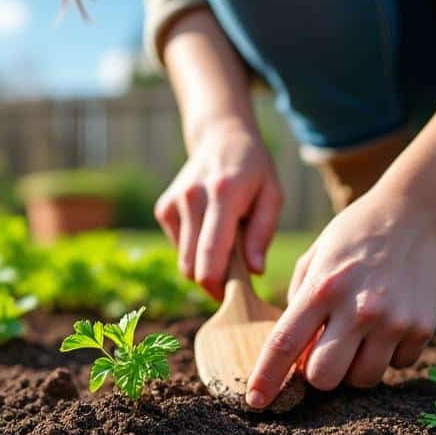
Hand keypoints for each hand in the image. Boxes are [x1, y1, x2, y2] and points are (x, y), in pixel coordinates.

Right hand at [154, 117, 281, 298]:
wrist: (220, 137)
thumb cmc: (254, 170)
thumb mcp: (272, 195)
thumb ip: (262, 233)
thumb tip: (254, 271)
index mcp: (223, 195)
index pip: (211, 255)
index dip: (218, 286)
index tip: (234, 297)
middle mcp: (192, 198)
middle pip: (194, 266)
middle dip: (214, 280)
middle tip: (237, 274)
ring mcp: (174, 203)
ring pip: (184, 261)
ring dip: (204, 265)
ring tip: (226, 245)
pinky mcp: (163, 208)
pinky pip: (178, 248)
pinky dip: (194, 249)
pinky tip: (210, 230)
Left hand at [245, 189, 435, 407]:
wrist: (416, 214)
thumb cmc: (355, 236)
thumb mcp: (316, 258)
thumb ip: (299, 303)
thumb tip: (291, 351)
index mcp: (323, 288)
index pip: (285, 344)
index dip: (267, 377)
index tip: (255, 400)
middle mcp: (358, 308)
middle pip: (324, 378)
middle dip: (318, 374)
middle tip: (324, 352)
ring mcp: (393, 321)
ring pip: (362, 380)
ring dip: (354, 367)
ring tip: (359, 336)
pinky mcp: (422, 328)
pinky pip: (396, 366)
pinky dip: (388, 355)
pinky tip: (388, 324)